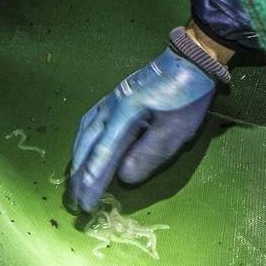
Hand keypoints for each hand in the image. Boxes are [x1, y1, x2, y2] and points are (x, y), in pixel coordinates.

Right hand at [66, 47, 217, 213]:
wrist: (191, 60)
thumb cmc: (186, 96)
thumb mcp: (175, 129)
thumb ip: (149, 153)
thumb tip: (123, 177)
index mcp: (124, 115)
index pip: (102, 155)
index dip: (92, 181)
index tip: (85, 205)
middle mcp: (110, 108)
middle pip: (87, 146)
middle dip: (79, 175)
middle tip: (75, 201)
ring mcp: (110, 101)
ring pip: (84, 134)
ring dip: (78, 159)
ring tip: (75, 180)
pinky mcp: (115, 98)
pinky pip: (90, 123)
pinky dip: (82, 141)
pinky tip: (83, 148)